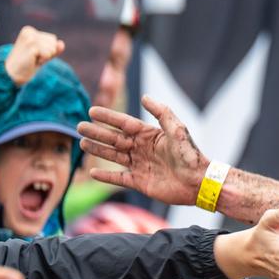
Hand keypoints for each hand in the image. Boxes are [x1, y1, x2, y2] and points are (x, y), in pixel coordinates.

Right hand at [3, 25, 64, 85]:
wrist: (12, 75)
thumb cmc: (27, 64)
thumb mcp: (42, 54)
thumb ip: (53, 48)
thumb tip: (62, 43)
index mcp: (29, 30)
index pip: (52, 39)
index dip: (47, 50)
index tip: (35, 54)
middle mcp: (29, 32)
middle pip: (53, 42)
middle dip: (47, 53)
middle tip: (34, 58)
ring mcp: (29, 38)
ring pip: (52, 48)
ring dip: (45, 57)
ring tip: (32, 60)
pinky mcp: (31, 46)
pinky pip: (48, 54)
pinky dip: (43, 60)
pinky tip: (32, 62)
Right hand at [78, 96, 206, 205]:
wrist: (198, 182)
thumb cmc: (190, 154)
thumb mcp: (178, 129)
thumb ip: (162, 113)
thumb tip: (144, 96)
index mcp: (149, 135)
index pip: (124, 123)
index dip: (108, 117)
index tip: (92, 110)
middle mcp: (142, 149)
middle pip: (114, 139)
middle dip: (97, 132)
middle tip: (79, 127)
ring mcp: (140, 165)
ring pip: (114, 156)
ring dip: (98, 150)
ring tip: (82, 143)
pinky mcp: (140, 182)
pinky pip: (119, 178)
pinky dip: (106, 176)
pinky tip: (93, 172)